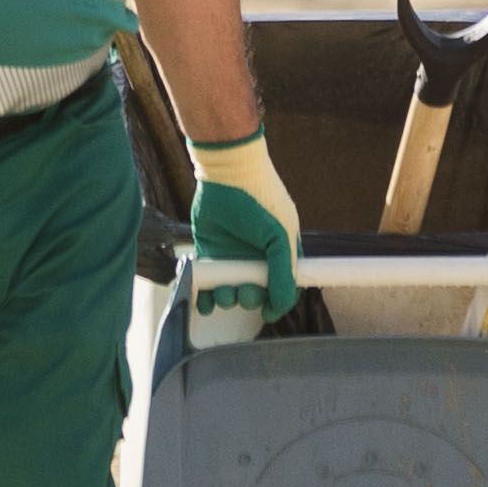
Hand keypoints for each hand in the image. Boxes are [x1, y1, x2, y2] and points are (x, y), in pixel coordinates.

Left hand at [185, 175, 300, 345]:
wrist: (228, 174)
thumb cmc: (261, 203)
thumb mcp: (279, 238)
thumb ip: (283, 272)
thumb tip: (282, 305)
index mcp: (280, 254)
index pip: (282, 287)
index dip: (276, 302)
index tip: (267, 312)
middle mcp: (256, 257)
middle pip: (254, 291)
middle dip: (249, 298)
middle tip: (244, 294)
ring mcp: (232, 255)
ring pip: (229, 289)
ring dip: (226, 298)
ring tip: (224, 294)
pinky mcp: (209, 250)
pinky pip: (207, 280)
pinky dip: (204, 295)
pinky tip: (204, 303)